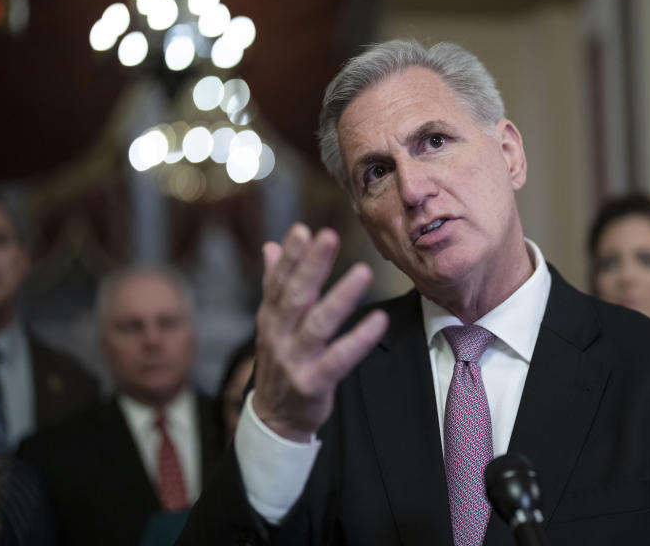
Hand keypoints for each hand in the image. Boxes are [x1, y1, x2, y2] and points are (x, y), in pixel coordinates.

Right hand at [251, 223, 388, 441]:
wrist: (274, 419)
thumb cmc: (281, 362)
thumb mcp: (273, 324)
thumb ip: (274, 284)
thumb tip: (270, 246)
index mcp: (270, 317)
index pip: (278, 281)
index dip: (291, 255)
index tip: (303, 229)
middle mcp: (278, 336)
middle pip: (296, 296)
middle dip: (312, 265)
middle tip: (328, 235)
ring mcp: (294, 360)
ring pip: (317, 325)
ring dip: (340, 297)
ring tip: (363, 272)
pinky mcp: (312, 383)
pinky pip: (339, 359)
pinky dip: (359, 339)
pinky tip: (378, 320)